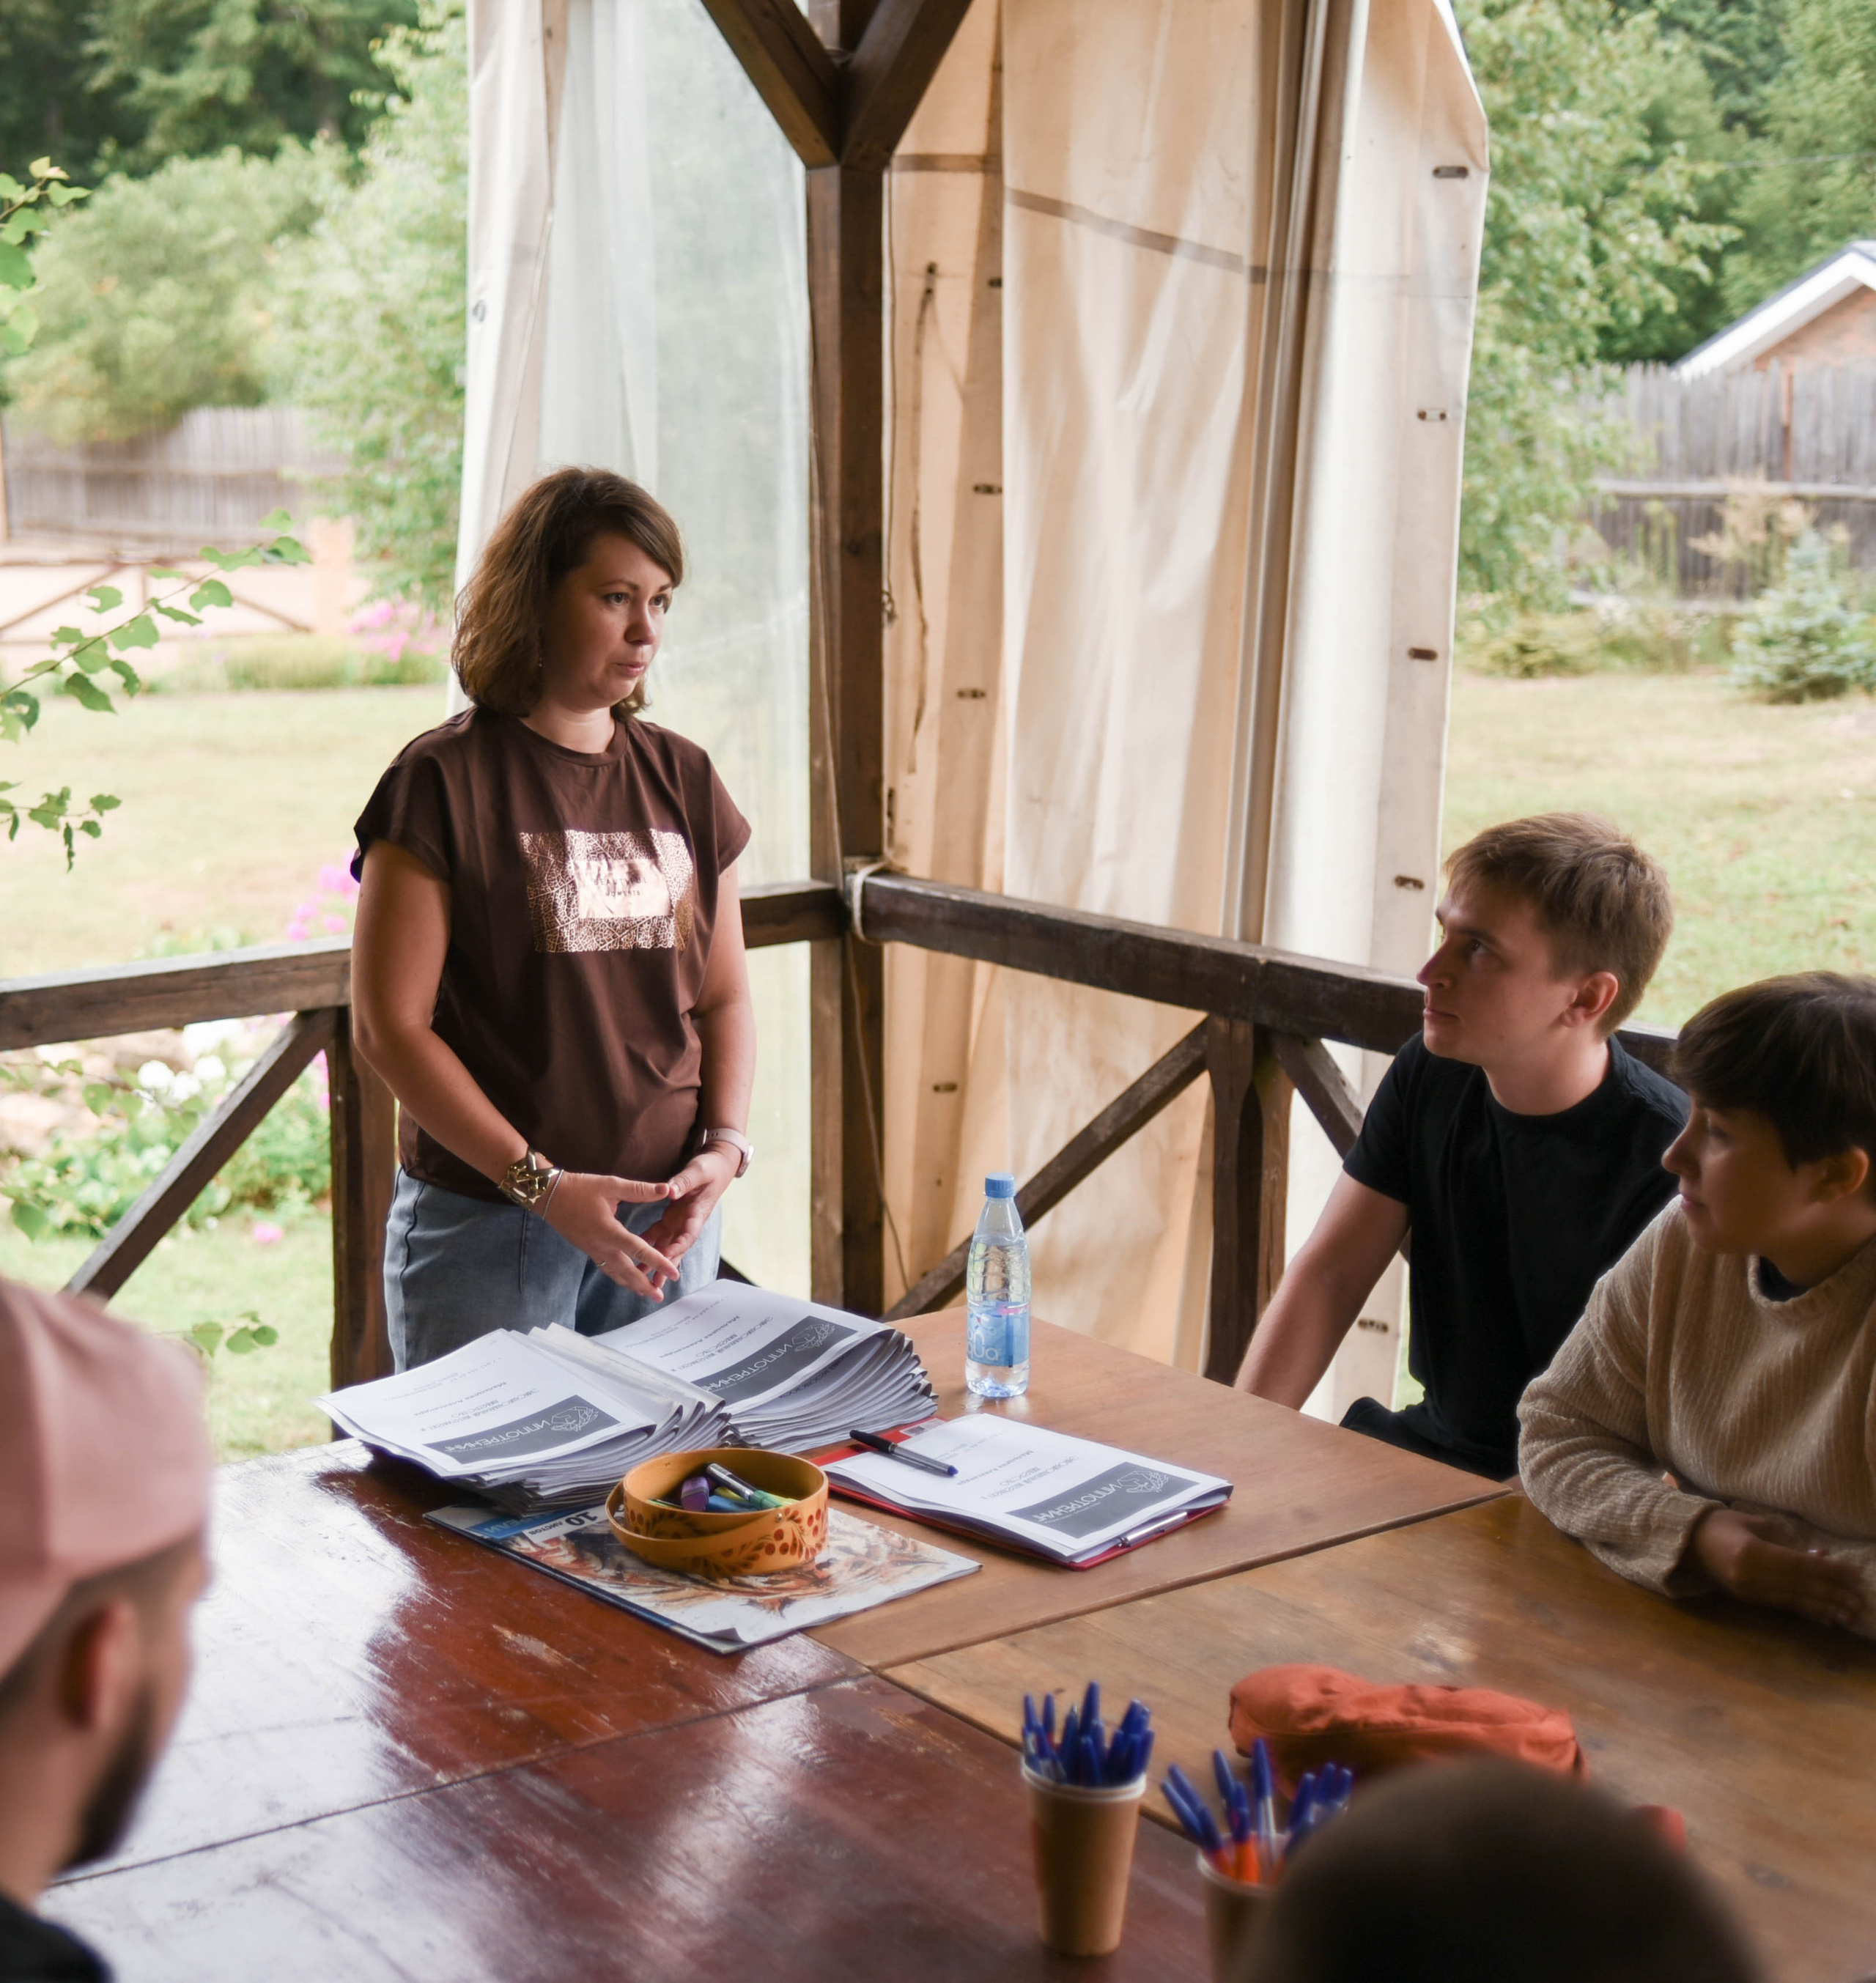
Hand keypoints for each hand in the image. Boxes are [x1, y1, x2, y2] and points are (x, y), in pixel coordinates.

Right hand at [540, 1171, 679, 1300]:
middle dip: (644, 1285)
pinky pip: (606, 1268)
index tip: (674, 1273)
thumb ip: (639, 1190)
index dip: (659, 1262)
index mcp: (609, 1231)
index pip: (639, 1250)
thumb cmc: (580, 1188)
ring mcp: (593, 1250)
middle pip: (626, 1272)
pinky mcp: (588, 1250)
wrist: (549, 1196)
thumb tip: (667, 1189)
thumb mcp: (611, 1185)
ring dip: (631, 1284)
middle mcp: (601, 1246)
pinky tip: (626, 1278)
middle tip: (660, 1296)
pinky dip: (619, 1276)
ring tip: (646, 1293)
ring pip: (615, 1273)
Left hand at [639, 1146, 740, 1267]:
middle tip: (654, 1284)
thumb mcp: (698, 1172)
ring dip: (653, 1260)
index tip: (665, 1259)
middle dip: (665, 1266)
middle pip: (677, 1249)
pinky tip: (632, 1250)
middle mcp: (688, 1223)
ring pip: (665, 1245)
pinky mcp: (671, 1218)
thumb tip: (670, 1191)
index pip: (689, 1235)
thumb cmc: (710, 1168)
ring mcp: (679, 1222)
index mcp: (698, 1214)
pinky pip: (657, 1233)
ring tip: (640, 1275)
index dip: (677, 1248)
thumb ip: (684, 1182)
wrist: (716, 1167)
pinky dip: (645, 1242)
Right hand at [1687, 1508, 1865, 1630]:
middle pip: (1801, 1586)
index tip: (1854, 1575)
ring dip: (1824, 1608)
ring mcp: (1749, 1591)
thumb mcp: (1752, 1523)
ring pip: (1795, 1601)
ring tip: (1849, 1615)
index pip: (1801, 1565)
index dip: (1830, 1571)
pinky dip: (1807, 1612)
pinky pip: (1783, 1607)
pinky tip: (1825, 1618)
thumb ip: (1786, 1540)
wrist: (1683, 1543)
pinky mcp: (1747, 1600)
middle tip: (1859, 1601)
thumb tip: (1820, 1556)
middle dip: (1833, 1594)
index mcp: (1753, 1553)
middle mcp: (1752, 1576)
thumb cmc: (1717, 1525)